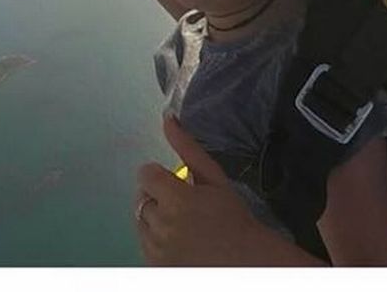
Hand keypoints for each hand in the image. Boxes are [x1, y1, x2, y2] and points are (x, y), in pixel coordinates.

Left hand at [134, 116, 270, 265]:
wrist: (245, 260)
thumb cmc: (233, 217)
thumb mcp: (214, 178)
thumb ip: (187, 148)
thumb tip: (168, 119)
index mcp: (176, 199)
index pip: (146, 175)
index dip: (160, 177)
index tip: (175, 184)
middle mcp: (161, 225)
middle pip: (142, 198)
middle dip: (159, 197)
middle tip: (183, 206)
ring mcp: (156, 249)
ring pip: (140, 222)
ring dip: (155, 219)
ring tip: (181, 225)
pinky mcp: (156, 266)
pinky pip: (143, 245)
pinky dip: (155, 240)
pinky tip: (178, 241)